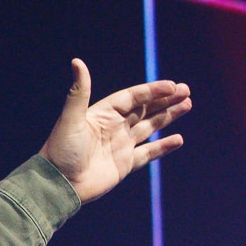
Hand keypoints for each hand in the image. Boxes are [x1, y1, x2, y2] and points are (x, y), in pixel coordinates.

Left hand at [39, 59, 191, 202]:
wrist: (58, 184)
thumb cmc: (61, 150)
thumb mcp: (71, 118)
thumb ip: (79, 91)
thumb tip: (77, 61)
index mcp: (103, 113)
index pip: (133, 97)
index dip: (152, 91)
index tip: (172, 86)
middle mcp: (114, 127)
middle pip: (145, 108)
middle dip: (165, 99)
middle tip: (186, 90)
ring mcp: (121, 145)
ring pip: (150, 126)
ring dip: (168, 116)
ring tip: (187, 105)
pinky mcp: (124, 164)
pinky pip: (148, 153)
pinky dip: (163, 146)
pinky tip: (178, 138)